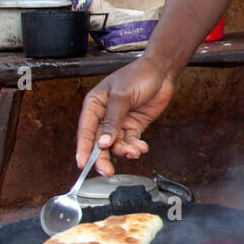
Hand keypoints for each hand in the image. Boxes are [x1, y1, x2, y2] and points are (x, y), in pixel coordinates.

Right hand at [75, 57, 176, 176]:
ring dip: (124, 151)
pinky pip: (131, 142)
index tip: (82, 164)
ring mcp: (119, 122)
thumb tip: (103, 143)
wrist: (162, 71)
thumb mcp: (122, 96)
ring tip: (134, 151)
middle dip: (103, 157)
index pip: (85, 130)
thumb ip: (112, 120)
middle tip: (108, 171)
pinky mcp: (134, 126)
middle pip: (100, 142)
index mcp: (94, 105)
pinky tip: (141, 147)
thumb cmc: (138, 75)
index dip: (83, 148)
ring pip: (116, 145)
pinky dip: (135, 147)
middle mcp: (104, 116)